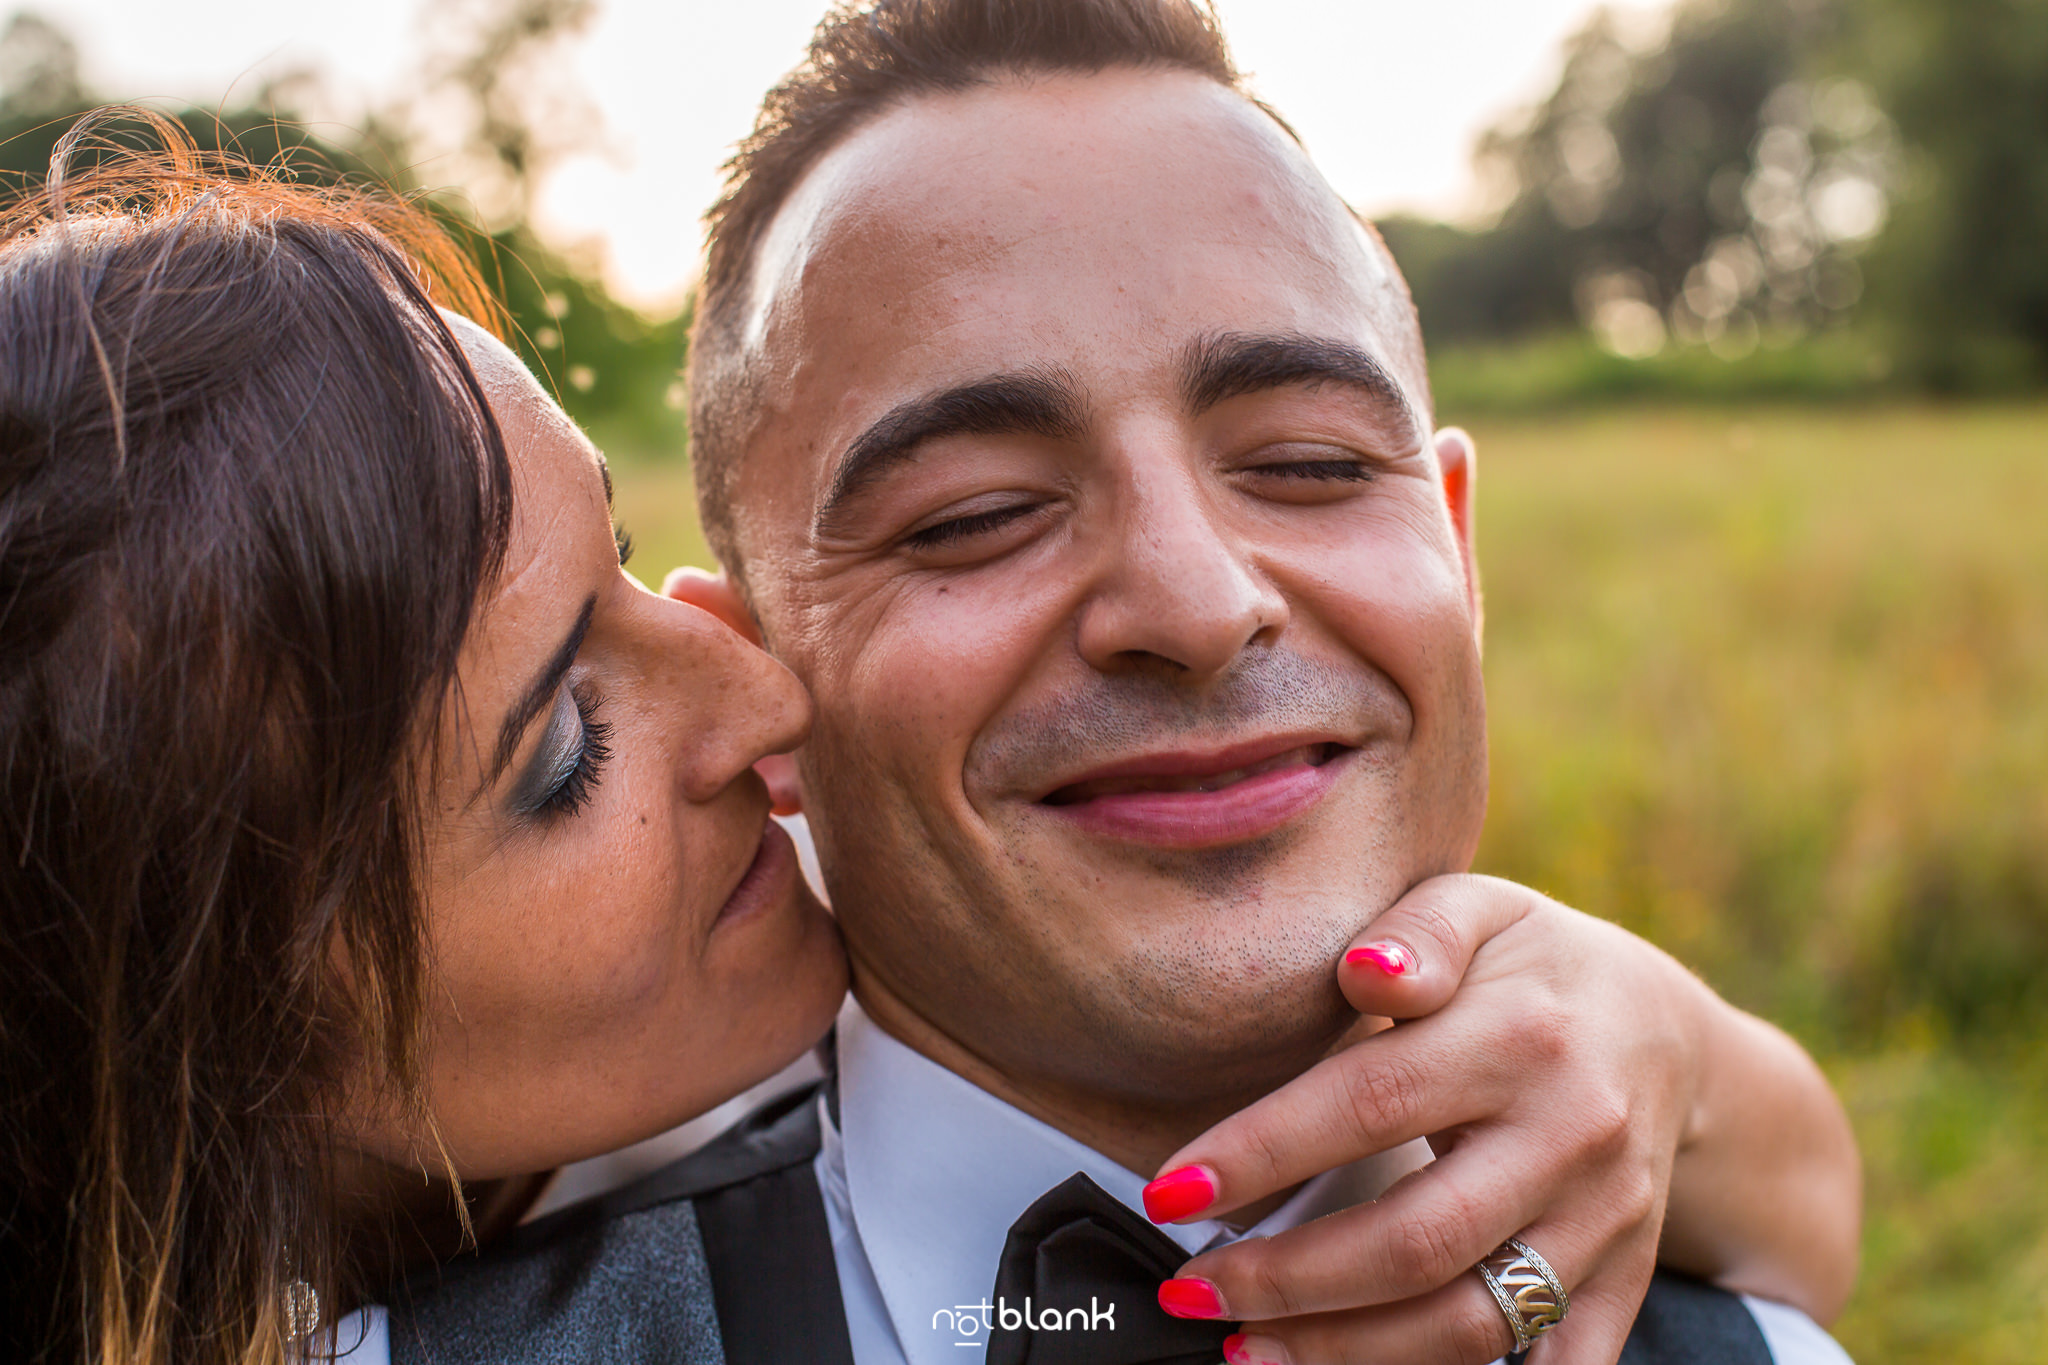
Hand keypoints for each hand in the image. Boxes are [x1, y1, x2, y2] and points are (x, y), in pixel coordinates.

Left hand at [1141, 874, 1807, 1364]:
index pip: (1369, 1105)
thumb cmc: (1533, 964)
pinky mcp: (1625, 1278)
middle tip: (1192, 1292)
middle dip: (1288, 1280)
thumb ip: (1418, 930)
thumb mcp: (1481, 909)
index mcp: (1521, 1036)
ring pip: (1473, 1322)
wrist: (1667, 1031)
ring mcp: (1604, 1220)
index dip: (1261, 1154)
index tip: (1168, 1191)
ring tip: (1249, 1351)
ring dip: (1351, 1353)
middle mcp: (1572, 1137)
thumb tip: (1365, 969)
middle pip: (1416, 1239)